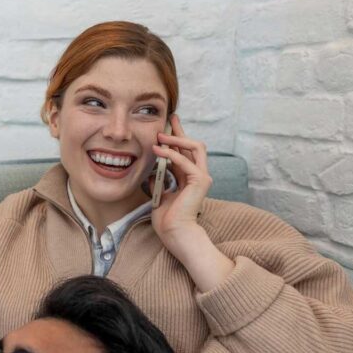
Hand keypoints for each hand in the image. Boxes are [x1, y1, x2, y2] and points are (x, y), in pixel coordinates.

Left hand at [150, 113, 211, 242]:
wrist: (174, 233)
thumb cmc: (168, 219)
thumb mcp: (160, 194)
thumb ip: (158, 181)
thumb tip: (150, 173)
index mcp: (189, 178)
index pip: (184, 152)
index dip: (177, 138)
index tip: (167, 126)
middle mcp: (198, 175)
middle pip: (193, 145)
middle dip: (180, 131)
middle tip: (169, 120)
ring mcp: (202, 177)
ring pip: (194, 147)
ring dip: (176, 139)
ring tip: (160, 136)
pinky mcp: (200, 181)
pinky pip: (185, 161)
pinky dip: (171, 153)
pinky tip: (158, 150)